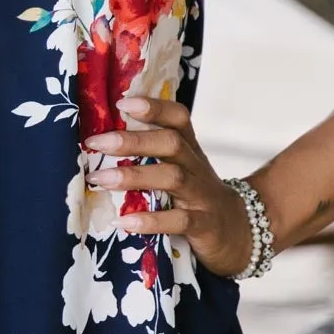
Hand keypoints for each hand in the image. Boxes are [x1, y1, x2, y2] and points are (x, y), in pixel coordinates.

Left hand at [83, 94, 255, 277]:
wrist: (238, 229)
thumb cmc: (195, 194)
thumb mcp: (180, 168)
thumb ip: (151, 153)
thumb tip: (98, 143)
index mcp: (189, 148)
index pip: (178, 117)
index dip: (154, 108)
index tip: (122, 103)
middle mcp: (196, 166)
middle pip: (171, 143)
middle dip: (132, 141)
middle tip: (96, 143)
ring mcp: (202, 195)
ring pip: (172, 177)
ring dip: (133, 176)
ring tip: (99, 180)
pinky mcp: (204, 225)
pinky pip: (179, 220)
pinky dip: (151, 221)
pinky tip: (124, 221)